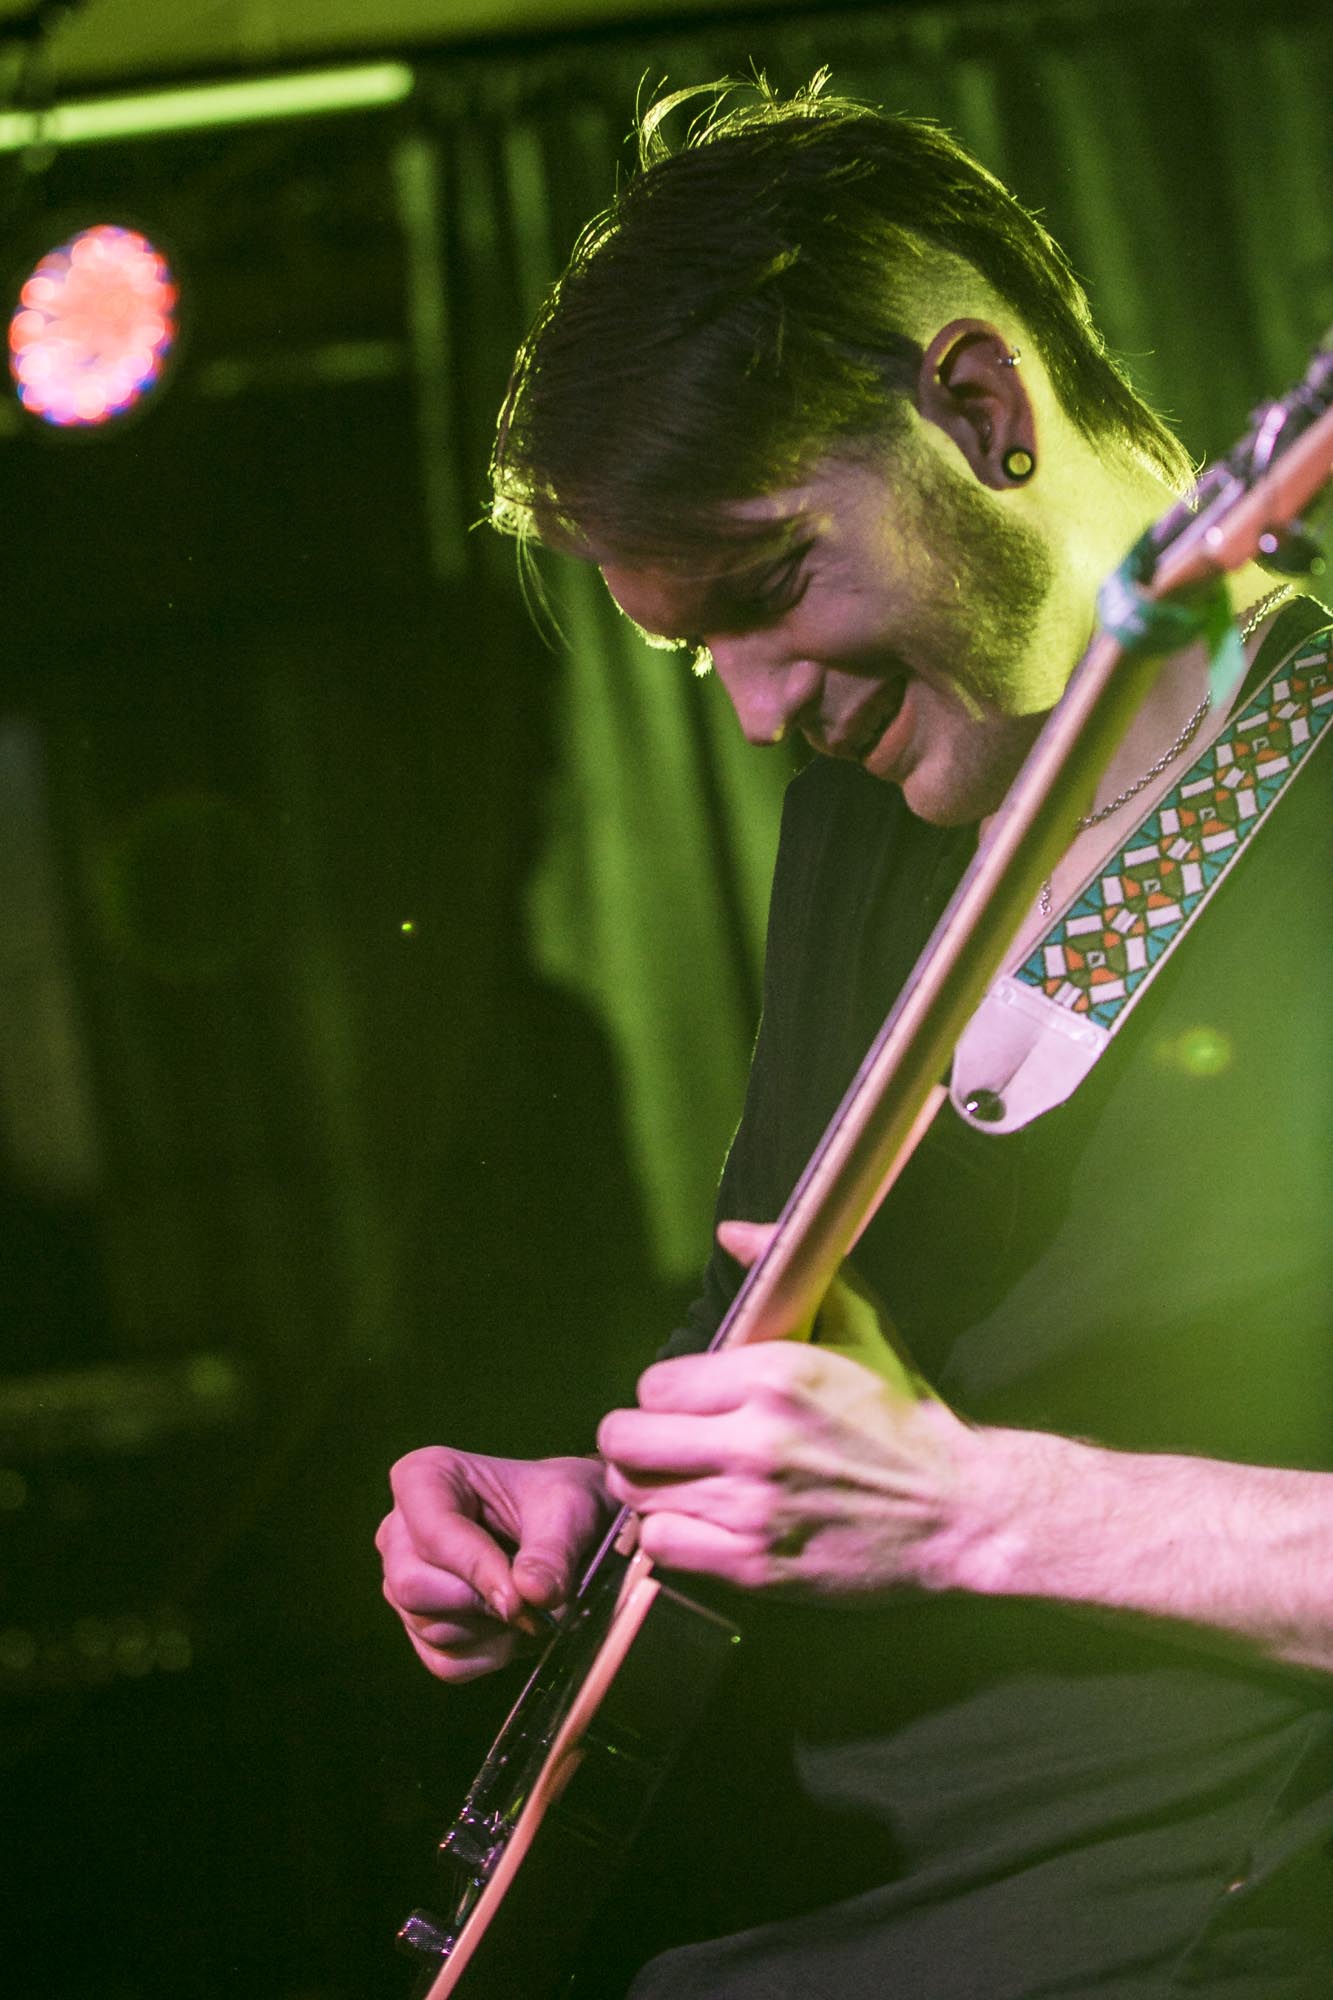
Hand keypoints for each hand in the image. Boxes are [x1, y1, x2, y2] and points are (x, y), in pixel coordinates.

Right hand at [376, 1448, 611, 1681]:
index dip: (477, 1568)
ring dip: (493, 1630)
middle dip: (480, 1603)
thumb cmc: (562, 1501)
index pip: (433, 1532)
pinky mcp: (420, 1626)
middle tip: (536, 1604)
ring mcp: (403, 1580)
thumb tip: (532, 1594)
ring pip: (429, 1627)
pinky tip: (517, 1628)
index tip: (522, 1595)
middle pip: (412, 1586)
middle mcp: (399, 1530)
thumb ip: (553, 1550)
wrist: (569, 1527)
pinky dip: (490, 1655)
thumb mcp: (571, 1508)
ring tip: (534, 1606)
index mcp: (425, 1477)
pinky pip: (444, 1661)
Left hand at [595, 1220, 971, 1600]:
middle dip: (632, 1439)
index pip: (654, 1385)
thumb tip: (732, 1231)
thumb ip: (788, 1268)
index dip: (662, 1395)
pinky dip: (668, 1535)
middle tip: (659, 1443)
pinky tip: (697, 1521)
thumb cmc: (903, 1415)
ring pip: (636, 1493)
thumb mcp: (860, 1325)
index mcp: (773, 1375)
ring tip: (677, 1480)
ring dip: (648, 1486)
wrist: (959, 1510)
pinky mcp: (756, 1565)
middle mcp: (755, 1440)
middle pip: (624, 1439)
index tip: (686, 1404)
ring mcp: (752, 1507)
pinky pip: (662, 1546)